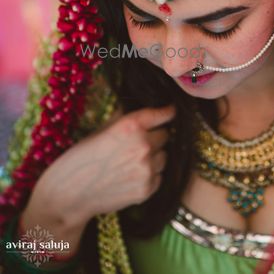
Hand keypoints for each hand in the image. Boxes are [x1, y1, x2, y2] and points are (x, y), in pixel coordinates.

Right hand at [28, 104, 175, 227]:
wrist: (69, 194)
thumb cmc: (81, 158)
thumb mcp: (102, 129)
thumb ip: (126, 119)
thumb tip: (146, 112)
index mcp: (131, 125)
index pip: (162, 114)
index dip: (167, 112)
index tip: (171, 112)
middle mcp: (143, 145)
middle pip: (165, 136)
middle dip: (154, 137)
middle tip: (138, 143)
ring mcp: (146, 169)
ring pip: (164, 157)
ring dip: (154, 157)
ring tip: (131, 162)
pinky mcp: (147, 189)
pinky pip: (159, 176)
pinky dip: (150, 175)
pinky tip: (131, 176)